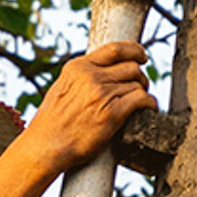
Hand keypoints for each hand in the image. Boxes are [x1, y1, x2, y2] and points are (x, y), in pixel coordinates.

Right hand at [20, 40, 155, 178]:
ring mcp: (102, 94)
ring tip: (142, 101)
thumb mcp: (60, 89)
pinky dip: (150, 103)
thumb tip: (99, 73)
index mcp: (78, 68)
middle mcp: (91, 77)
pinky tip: (150, 108)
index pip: (114, 49)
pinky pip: (141, 99)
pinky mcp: (112, 113)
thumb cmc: (51, 125)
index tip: (141, 57)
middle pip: (130, 67)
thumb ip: (80, 78)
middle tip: (140, 87)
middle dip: (139, 76)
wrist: (46, 147)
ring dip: (143, 91)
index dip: (134, 50)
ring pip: (137, 83)